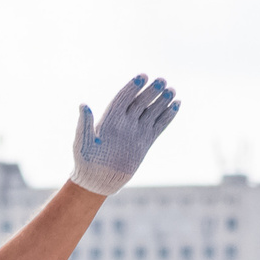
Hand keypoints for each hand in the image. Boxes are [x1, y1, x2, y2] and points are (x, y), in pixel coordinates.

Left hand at [67, 75, 179, 196]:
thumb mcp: (83, 143)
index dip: (133, 87)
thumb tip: (83, 105)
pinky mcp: (145, 141)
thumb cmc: (86, 163)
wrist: (98, 182)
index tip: (143, 77)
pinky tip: (177, 105)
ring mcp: (136, 130)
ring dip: (162, 100)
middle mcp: (124, 122)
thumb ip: (85, 125)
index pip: (123, 98)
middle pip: (140, 101)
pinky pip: (159, 125)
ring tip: (172, 90)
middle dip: (151, 91)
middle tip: (162, 81)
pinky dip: (167, 116)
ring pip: (151, 111)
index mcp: (110, 119)